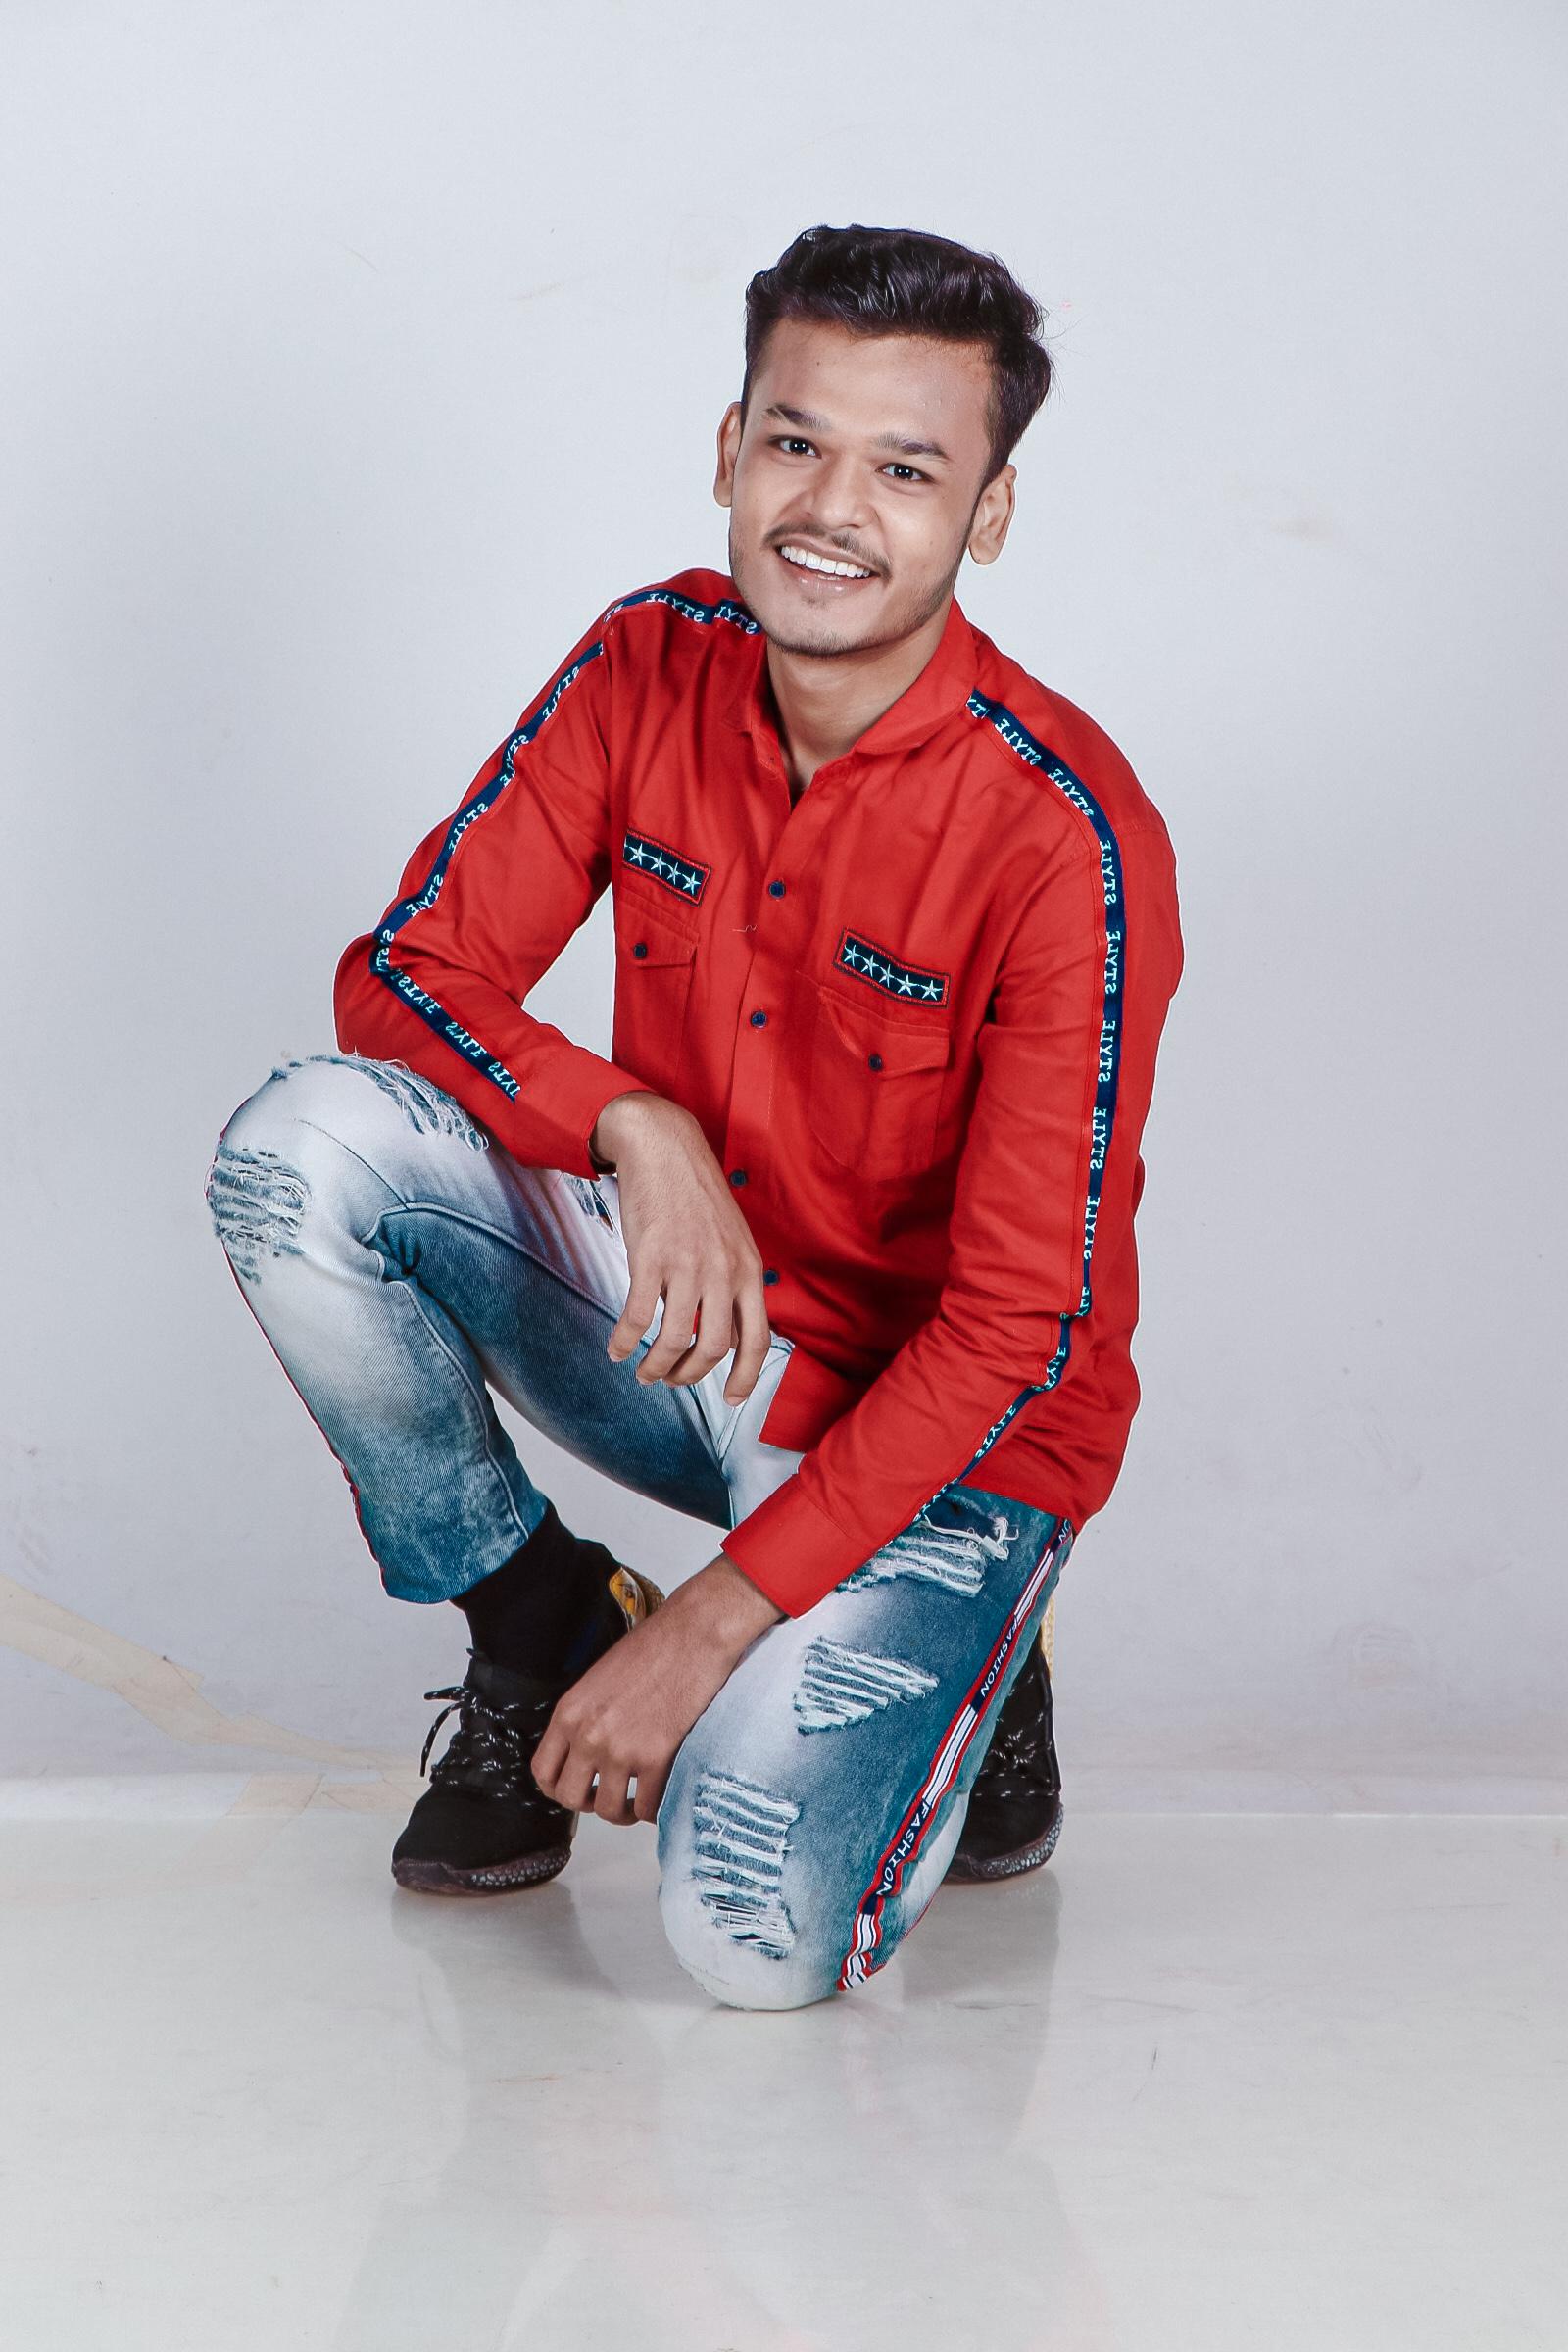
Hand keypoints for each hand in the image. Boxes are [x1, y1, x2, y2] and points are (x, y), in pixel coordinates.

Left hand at [531, 1556, 783, 1821]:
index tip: (576, 1787)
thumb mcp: (599, 1678)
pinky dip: (653, 1809)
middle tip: (606, 1794)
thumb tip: (587, 1746)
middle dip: (588, 1802)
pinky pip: (648, 1806)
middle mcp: (589, 1735)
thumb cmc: (654, 1645)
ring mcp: (621, 1750)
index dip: (558, 1787)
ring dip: (622, 1810)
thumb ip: (586, 1714)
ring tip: (635, 1800)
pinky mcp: (657, 1758)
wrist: (694, 1633)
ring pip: (609, 1810)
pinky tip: (660, 1795)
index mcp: (569, 1712)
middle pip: (569, 1797)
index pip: (543, 1771)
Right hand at [591, 1091, 769, 1404]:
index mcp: (748, 1269)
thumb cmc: (694, 1192)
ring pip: (676, 1340)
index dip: (747, 1377)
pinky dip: (625, 1341)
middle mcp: (723, 1271)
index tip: (733, 1399)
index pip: (758, 1338)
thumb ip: (732, 1278)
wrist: (664, 1146)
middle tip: (672, 1381)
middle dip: (692, 1376)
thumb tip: (723, 1325)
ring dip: (658, 1366)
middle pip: (715, 1347)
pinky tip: (616, 1350)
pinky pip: (637, 1316)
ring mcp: (687, 1265)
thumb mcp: (732, 1236)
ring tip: (645, 1373)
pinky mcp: (650, 1257)